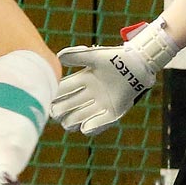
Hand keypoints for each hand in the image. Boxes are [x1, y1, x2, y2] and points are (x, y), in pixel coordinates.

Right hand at [50, 19, 178, 134]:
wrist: (139, 64)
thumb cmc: (116, 57)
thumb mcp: (94, 57)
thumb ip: (76, 56)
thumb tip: (57, 57)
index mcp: (83, 79)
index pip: (63, 90)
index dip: (53, 95)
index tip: (47, 99)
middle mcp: (90, 93)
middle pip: (68, 106)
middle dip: (60, 111)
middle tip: (55, 113)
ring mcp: (101, 104)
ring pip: (80, 117)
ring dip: (72, 121)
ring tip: (69, 123)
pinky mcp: (114, 111)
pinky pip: (100, 123)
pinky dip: (93, 127)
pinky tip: (86, 128)